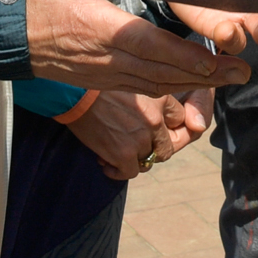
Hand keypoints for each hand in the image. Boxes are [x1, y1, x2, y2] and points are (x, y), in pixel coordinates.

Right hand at [19, 0, 253, 92]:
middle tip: (241, 73)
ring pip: (153, 84)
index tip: (216, 58)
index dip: (183, 56)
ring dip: (191, 84)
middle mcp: (103, 56)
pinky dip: (167, 87)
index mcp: (98, 24)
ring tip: (226, 79)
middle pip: (160, 72)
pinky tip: (189, 82)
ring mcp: (101, 73)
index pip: (149, 44)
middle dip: (204, 75)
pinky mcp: (97, 80)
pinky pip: (138, 88)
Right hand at [65, 91, 183, 181]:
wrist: (77, 95)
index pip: (179, 120)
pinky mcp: (124, 154)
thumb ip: (153, 101)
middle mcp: (155, 121)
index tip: (152, 132)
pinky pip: (130, 172)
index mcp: (161, 101)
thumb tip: (158, 121)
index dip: (167, 128)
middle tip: (134, 147)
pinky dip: (118, 171)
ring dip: (134, 160)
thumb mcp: (135, 85)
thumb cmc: (102, 88)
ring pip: (148, 161)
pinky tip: (107, 163)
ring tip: (118, 152)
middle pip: (166, 148)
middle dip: (152, 150)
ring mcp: (140, 140)